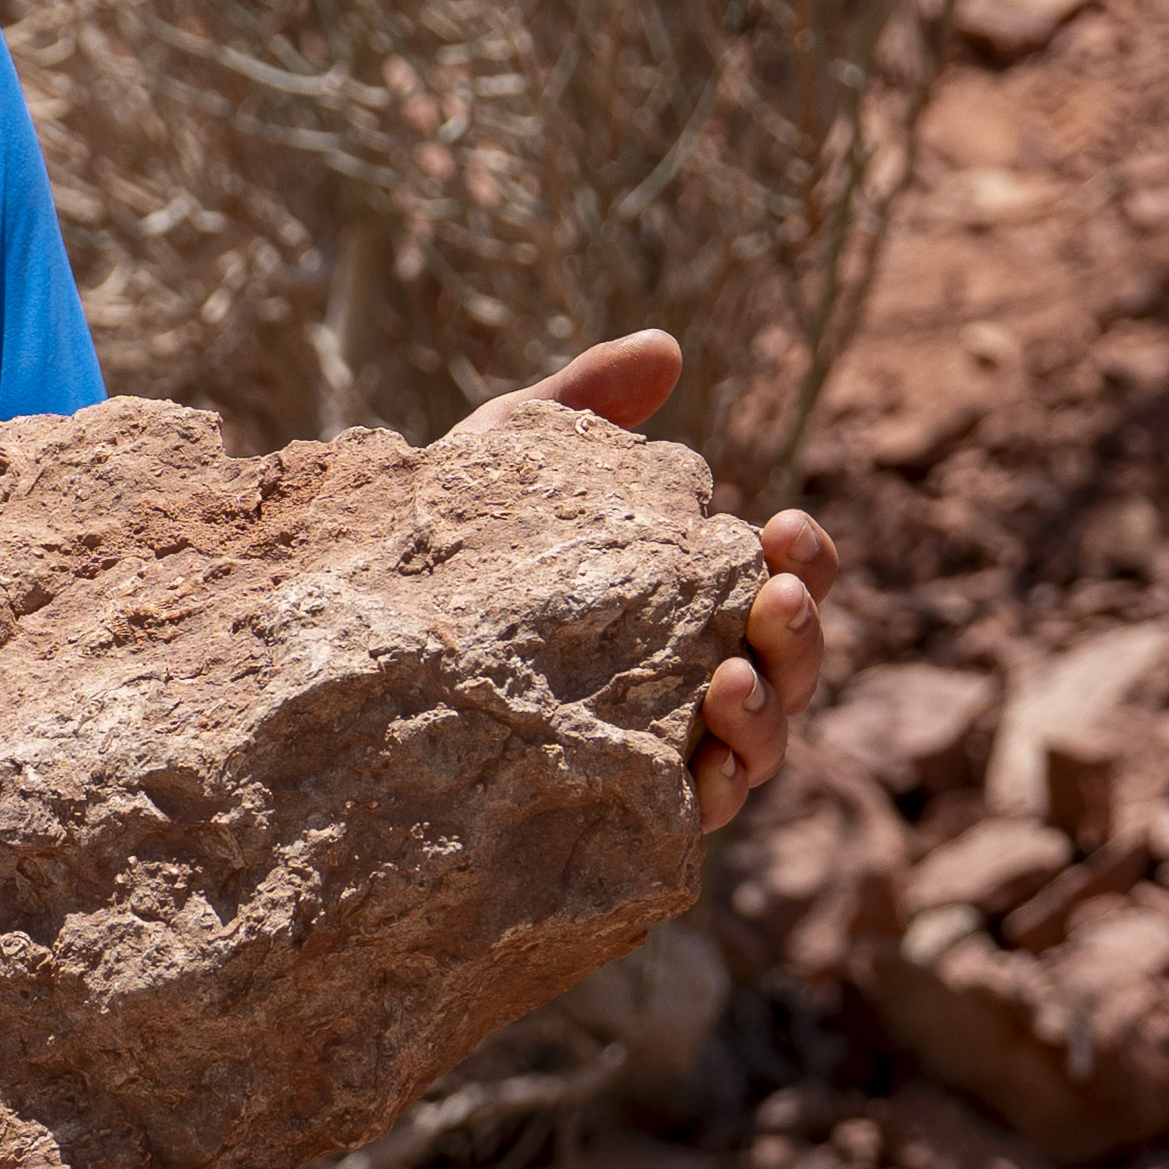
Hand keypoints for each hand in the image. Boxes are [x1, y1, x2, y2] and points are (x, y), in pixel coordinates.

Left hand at [470, 330, 839, 832]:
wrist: (360, 642)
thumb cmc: (458, 548)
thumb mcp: (514, 465)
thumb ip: (586, 405)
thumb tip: (665, 349)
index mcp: (693, 599)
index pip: (783, 581)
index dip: (807, 558)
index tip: (785, 524)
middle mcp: (697, 676)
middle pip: (790, 667)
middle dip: (802, 633)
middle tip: (778, 595)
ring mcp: (667, 749)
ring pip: (759, 747)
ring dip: (765, 715)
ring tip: (733, 679)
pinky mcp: (623, 811)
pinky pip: (691, 819)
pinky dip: (710, 792)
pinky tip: (699, 769)